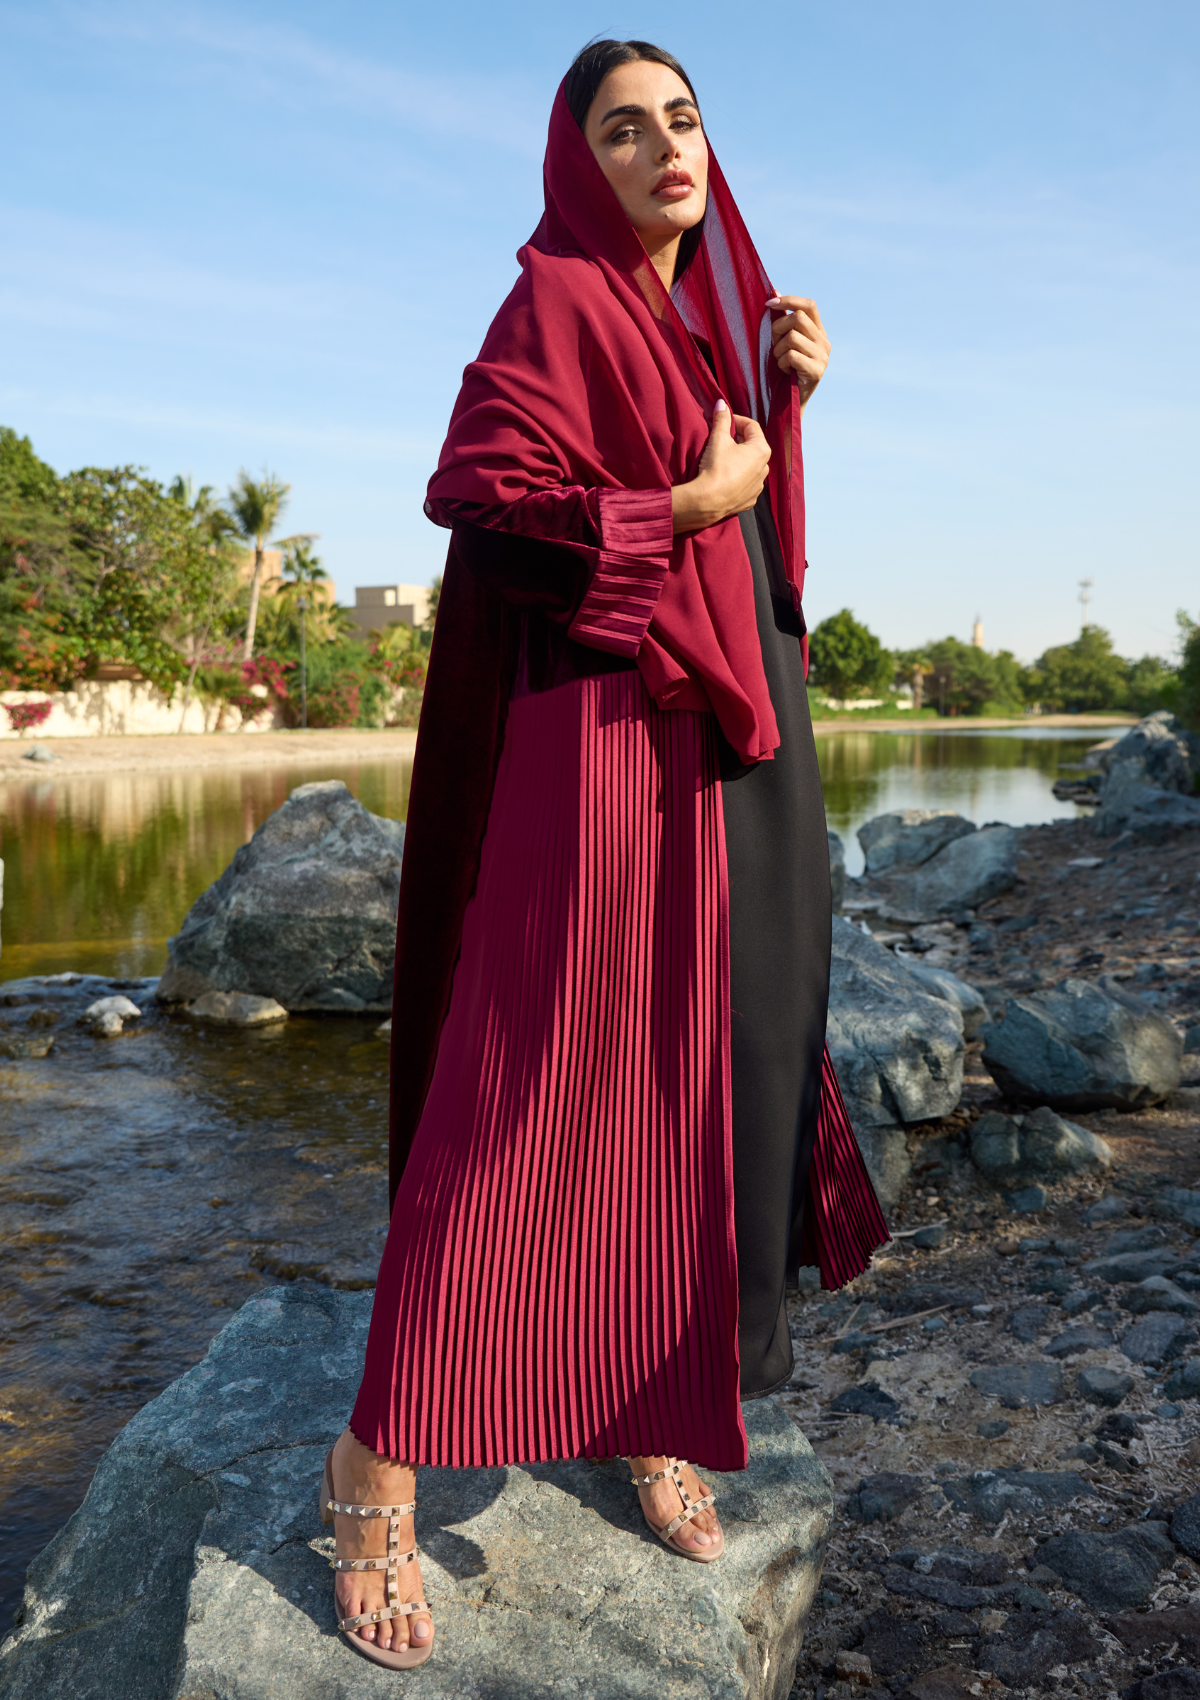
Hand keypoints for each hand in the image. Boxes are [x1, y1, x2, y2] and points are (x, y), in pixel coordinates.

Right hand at [671, 400, 770, 533]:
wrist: (707, 501)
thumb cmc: (715, 468)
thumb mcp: (718, 439)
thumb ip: (722, 420)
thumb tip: (721, 404)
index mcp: (761, 450)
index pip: (752, 426)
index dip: (737, 420)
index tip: (724, 420)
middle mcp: (765, 468)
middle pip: (752, 446)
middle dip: (737, 440)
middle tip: (721, 438)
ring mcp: (758, 486)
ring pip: (749, 465)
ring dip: (738, 459)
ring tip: (722, 459)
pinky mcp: (750, 499)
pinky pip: (745, 483)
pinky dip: (737, 477)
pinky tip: (724, 477)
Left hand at [766, 295, 829, 409]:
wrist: (790, 402)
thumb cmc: (784, 370)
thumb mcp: (785, 342)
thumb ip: (783, 320)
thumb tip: (774, 291)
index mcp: (819, 332)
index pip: (809, 305)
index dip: (789, 300)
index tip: (768, 304)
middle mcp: (824, 342)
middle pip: (798, 318)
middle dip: (778, 328)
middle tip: (772, 343)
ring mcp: (823, 357)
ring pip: (792, 337)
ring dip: (778, 349)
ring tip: (779, 360)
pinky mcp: (816, 371)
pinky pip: (791, 355)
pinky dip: (781, 363)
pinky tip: (784, 371)